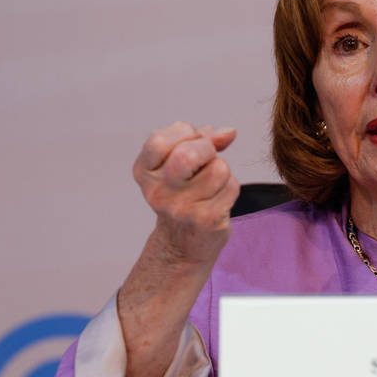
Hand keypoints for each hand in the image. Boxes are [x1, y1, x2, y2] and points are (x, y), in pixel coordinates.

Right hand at [132, 121, 239, 266]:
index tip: (191, 141)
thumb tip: (229, 132)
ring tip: (211, 183)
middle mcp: (158, 192)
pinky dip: (230, 187)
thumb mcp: (178, 162)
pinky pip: (231, 186)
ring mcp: (181, 209)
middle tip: (207, 158)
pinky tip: (217, 199)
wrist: (182, 243)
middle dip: (207, 148)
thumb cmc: (183, 194)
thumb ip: (202, 138)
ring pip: (218, 168)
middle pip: (187, 155)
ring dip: (222, 170)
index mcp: (145, 172)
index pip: (159, 140)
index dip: (185, 133)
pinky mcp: (206, 220)